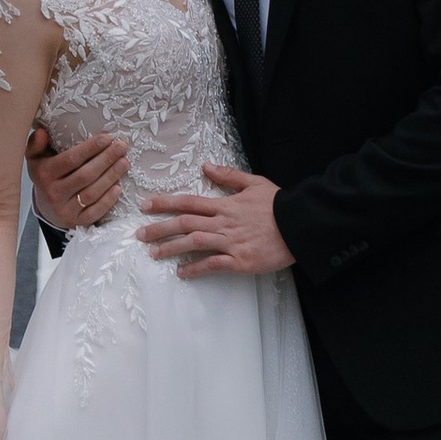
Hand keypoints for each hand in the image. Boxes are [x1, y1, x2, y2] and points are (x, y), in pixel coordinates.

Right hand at [27, 124, 128, 230]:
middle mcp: (53, 194)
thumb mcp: (36, 158)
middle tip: (121, 147)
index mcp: (44, 175)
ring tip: (124, 162)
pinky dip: (108, 200)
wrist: (45, 208)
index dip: (90, 148)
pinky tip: (118, 187)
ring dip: (110, 177)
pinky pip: (95, 212)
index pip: (70, 160)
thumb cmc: (46, 176)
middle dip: (106, 160)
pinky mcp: (76, 222)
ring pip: (91, 193)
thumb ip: (36, 144)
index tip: (107, 137)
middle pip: (85, 176)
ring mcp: (65, 210)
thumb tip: (42, 132)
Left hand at [138, 163, 292, 279]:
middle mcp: (223, 223)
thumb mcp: (255, 183)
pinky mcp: (240, 262)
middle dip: (159, 228)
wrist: (301, 226)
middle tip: (139, 234)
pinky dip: (195, 268)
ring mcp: (231, 243)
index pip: (188, 202)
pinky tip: (181, 273)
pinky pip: (213, 265)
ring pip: (194, 244)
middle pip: (184, 223)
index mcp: (225, 204)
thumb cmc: (279, 205)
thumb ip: (229, 176)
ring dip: (171, 248)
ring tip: (154, 254)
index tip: (145, 205)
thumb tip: (205, 166)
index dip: (164, 204)